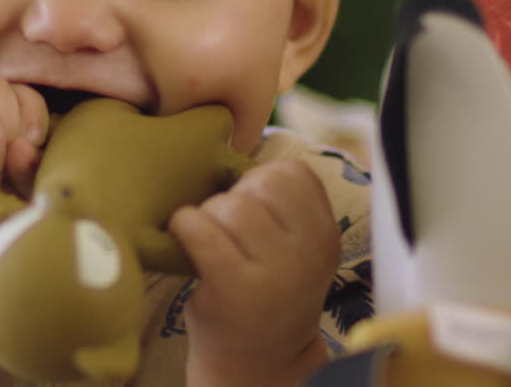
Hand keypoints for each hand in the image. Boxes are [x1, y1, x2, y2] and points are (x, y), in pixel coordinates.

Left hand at [169, 159, 339, 386]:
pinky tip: (186, 240)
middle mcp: (306, 254)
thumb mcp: (296, 249)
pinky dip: (185, 226)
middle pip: (257, 186)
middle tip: (227, 233)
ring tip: (211, 245)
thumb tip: (236, 145)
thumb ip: (286, 205)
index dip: (262, 182)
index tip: (253, 209)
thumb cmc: (266, 293)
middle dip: (232, 199)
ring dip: (209, 217)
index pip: (293, 173)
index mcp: (324, 237)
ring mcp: (273, 273)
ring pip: (229, 205)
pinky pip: (202, 228)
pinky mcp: (234, 288)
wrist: (257, 365)